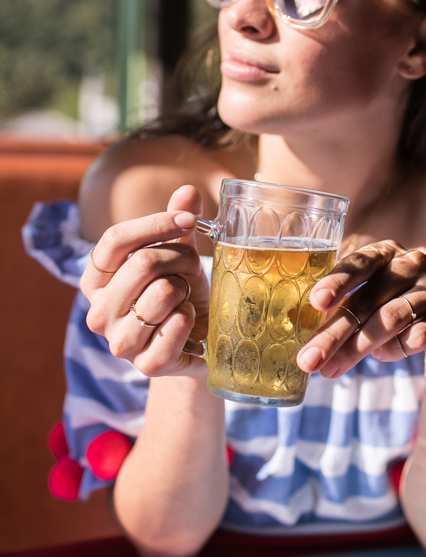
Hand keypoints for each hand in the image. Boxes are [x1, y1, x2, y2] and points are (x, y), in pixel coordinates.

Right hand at [80, 186, 210, 376]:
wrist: (198, 346)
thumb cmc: (182, 295)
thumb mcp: (178, 255)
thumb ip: (177, 224)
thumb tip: (188, 191)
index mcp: (96, 281)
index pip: (114, 240)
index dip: (155, 223)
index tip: (188, 219)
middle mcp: (99, 313)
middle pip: (143, 263)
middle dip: (181, 258)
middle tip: (193, 269)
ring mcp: (120, 342)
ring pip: (163, 292)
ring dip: (187, 289)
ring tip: (187, 299)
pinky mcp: (147, 365)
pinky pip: (177, 324)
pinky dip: (193, 316)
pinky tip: (190, 323)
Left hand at [298, 240, 425, 377]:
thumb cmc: (396, 308)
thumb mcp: (371, 298)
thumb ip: (342, 306)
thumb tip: (297, 328)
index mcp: (386, 253)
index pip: (359, 263)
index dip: (337, 281)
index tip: (316, 302)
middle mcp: (413, 264)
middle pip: (368, 299)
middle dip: (334, 332)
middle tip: (308, 360)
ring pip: (391, 319)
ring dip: (357, 348)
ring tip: (331, 370)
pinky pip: (420, 336)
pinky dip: (396, 350)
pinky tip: (383, 356)